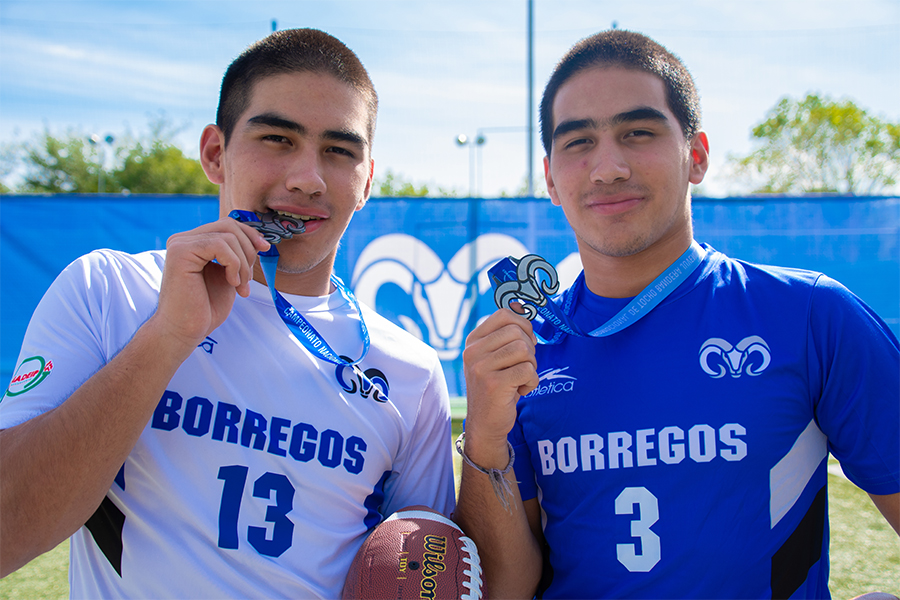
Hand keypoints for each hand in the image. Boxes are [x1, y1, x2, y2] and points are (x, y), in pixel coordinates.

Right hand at [150, 217, 269, 354]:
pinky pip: (219, 245)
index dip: (249, 234)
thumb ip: (237, 256)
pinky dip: (234, 264)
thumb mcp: (228, 275)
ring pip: (228, 236)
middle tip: (248, 279)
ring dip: (243, 263)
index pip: (227, 225)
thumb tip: (258, 239)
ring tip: (240, 286)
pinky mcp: (180, 252)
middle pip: (228, 225)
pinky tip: (231, 283)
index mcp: (193, 243)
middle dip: (248, 250)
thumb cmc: (205, 308)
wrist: (185, 330)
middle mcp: (183, 239)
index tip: (265, 248)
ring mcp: (180, 244)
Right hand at [462, 308, 538, 461]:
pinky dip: (532, 382)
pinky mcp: (493, 384)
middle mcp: (473, 351)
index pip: (504, 315)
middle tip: (523, 366)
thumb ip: (505, 335)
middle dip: (530, 349)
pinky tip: (520, 390)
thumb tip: (521, 307)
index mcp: (473, 341)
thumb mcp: (495, 357)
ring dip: (531, 366)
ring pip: (524, 350)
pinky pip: (528, 370)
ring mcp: (480, 367)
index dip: (523, 325)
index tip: (525, 343)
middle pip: (517, 332)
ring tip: (520, 378)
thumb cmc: (497, 387)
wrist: (486, 423)